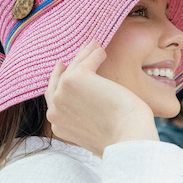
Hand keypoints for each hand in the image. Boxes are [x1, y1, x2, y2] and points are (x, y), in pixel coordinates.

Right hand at [45, 42, 157, 156]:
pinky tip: (101, 50)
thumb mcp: (96, 133)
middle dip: (67, 66)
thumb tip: (96, 115)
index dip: (58, 82)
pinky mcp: (75, 79)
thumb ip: (87, 124)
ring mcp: (63, 94)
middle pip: (59, 81)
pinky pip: (86, 60)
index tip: (64, 69)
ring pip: (73, 68)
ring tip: (94, 45)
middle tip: (76, 54)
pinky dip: (94, 54)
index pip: (54, 99)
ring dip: (84, 54)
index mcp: (58, 126)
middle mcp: (54, 111)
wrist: (128, 137)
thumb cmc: (121, 137)